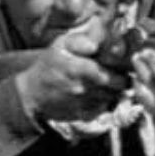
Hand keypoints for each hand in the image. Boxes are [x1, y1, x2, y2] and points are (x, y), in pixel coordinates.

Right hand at [13, 26, 127, 122]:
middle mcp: (83, 88)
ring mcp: (82, 104)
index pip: (113, 73)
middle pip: (117, 87)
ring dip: (114, 90)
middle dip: (122, 79)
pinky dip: (104, 102)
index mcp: (80, 70)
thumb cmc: (48, 65)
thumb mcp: (61, 46)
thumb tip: (95, 44)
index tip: (124, 63)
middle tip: (120, 72)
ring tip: (109, 82)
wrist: (30, 93)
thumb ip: (80, 40)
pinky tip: (99, 94)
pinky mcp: (80, 115)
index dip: (123, 68)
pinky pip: (101, 109)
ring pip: (111, 98)